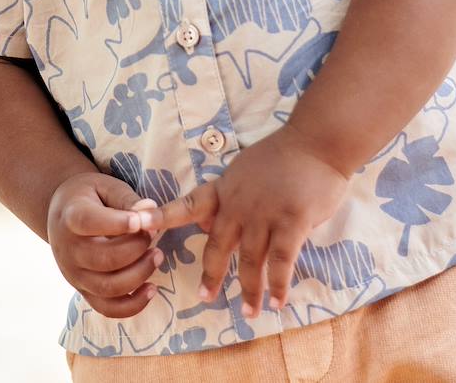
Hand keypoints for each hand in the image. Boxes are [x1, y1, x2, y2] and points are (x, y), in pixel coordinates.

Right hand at [47, 171, 162, 318]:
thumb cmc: (89, 196)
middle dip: (136, 249)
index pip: (90, 223)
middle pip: (104, 259)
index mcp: (71, 217)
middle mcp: (69, 250)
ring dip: (139, 274)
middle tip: (153, 235)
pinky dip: (132, 305)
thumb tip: (150, 211)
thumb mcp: (105, 187)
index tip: (140, 221)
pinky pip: (107, 308)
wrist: (63, 215)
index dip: (117, 224)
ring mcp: (75, 275)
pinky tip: (151, 288)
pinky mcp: (84, 291)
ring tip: (157, 256)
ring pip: (108, 287)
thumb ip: (127, 199)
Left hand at [134, 125, 351, 317]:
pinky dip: (278, 284)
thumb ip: (228, 198)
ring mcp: (265, 213)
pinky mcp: (291, 221)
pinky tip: (277, 301)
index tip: (139, 225)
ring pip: (251, 259)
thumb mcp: (244, 171)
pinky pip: (282, 261)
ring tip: (250, 312)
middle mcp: (239, 203)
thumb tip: (210, 224)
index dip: (164, 216)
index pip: (189, 204)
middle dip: (211, 274)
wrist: (316, 142)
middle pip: (219, 245)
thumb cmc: (283, 156)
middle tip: (205, 297)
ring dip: (250, 289)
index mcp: (226, 188)